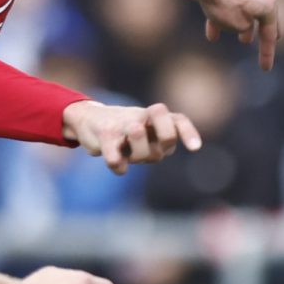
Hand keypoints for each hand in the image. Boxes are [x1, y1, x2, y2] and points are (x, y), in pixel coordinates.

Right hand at [62, 100, 201, 174]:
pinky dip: (118, 166)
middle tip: (149, 149)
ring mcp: (124, 124)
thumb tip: (184, 151)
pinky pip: (116, 160)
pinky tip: (117, 163)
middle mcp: (143, 118)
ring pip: (141, 143)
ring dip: (136, 154)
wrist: (88, 121)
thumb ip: (161, 143)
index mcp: (156, 119)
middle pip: (168, 136)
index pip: (178, 121)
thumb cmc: (125, 132)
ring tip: (126, 148)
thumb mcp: (146, 135)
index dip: (188, 133)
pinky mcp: (106, 134)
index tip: (195, 148)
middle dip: (163, 145)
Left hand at [196, 0, 279, 68]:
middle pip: (263, 18)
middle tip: (273, 40)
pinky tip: (212, 37)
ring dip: (244, 27)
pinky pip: (227, 8)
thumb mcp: (239, 26)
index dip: (268, 53)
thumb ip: (245, 29)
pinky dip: (222, 21)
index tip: (265, 69)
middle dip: (265, 33)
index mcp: (268, 5)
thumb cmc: (225, 4)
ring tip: (243, 40)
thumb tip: (241, 26)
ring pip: (245, 13)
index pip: (270, 34)